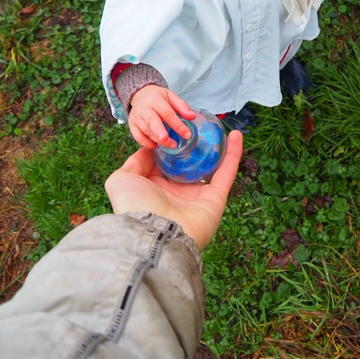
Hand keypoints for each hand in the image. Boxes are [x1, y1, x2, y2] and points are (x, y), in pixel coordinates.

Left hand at [104, 130, 243, 249]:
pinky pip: (226, 173)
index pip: (165, 163)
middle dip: (195, 145)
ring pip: (211, 166)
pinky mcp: (216, 199)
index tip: (174, 128)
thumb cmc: (135, 206)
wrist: (154, 233)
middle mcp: (177, 192)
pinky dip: (233, 154)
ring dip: (219, 147)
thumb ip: (134, 162)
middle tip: (199, 125)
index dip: (170, 146)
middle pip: (190, 164)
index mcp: (155, 188)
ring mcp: (198, 196)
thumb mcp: (122, 179)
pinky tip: (236, 136)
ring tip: (222, 127)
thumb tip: (149, 149)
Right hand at [128, 85, 196, 149]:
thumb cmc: (158, 97)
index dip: (178, 125)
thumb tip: (192, 116)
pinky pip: (138, 137)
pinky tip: (157, 146)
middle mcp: (144, 109)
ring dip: (158, 141)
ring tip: (170, 146)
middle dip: (162, 134)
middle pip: (152, 123)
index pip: (167, 114)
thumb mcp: (171, 96)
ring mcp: (136, 118)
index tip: (187, 135)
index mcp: (155, 100)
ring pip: (146, 131)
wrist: (140, 94)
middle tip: (173, 144)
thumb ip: (182, 106)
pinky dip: (147, 143)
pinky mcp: (132, 125)